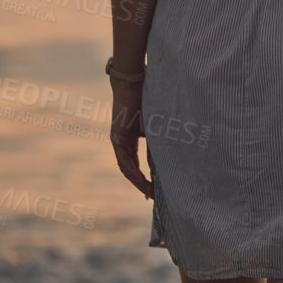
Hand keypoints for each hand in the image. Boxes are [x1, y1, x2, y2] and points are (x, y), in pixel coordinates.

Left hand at [109, 77, 154, 198]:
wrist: (133, 83)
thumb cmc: (145, 100)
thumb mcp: (154, 127)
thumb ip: (156, 142)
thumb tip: (165, 161)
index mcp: (129, 141)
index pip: (136, 165)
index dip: (145, 179)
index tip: (155, 191)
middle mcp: (121, 143)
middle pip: (131, 171)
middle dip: (142, 186)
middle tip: (154, 198)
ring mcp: (118, 141)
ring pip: (127, 169)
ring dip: (138, 183)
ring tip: (150, 194)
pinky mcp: (117, 138)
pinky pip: (125, 161)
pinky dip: (134, 173)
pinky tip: (142, 181)